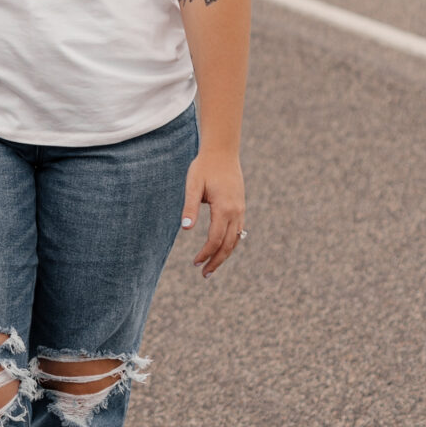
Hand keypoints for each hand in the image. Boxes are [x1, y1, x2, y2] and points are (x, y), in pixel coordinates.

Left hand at [181, 147, 245, 276]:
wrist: (222, 152)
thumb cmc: (204, 167)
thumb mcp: (193, 185)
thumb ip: (189, 206)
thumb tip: (185, 228)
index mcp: (224, 208)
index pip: (215, 239)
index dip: (205, 253)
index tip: (195, 263)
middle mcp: (236, 212)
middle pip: (228, 245)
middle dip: (216, 261)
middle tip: (204, 274)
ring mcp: (240, 210)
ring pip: (236, 240)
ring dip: (224, 255)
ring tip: (212, 267)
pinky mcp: (240, 207)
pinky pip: (238, 231)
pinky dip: (231, 243)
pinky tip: (222, 249)